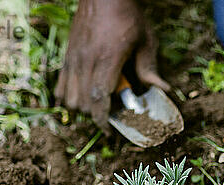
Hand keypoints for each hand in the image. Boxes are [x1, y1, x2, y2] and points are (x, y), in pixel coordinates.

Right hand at [55, 0, 168, 133]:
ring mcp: (73, 59)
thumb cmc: (127, 16)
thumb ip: (149, 68)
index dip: (103, 120)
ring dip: (83, 108)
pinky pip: (61, 87)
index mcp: (107, 59)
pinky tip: (82, 96)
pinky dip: (69, 97)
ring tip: (98, 104)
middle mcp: (86, 61)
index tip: (110, 130)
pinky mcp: (67, 56)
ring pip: (69, 99)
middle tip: (111, 113)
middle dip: (96, 115)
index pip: (98, 98)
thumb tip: (163, 89)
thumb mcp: (145, 40)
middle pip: (83, 104)